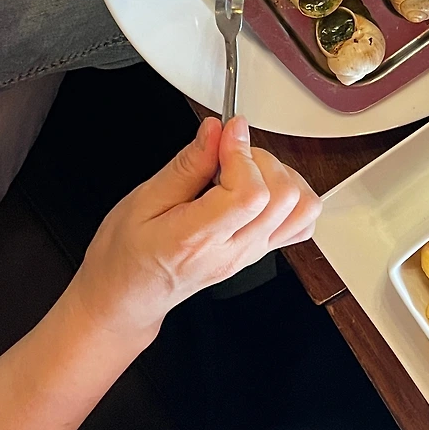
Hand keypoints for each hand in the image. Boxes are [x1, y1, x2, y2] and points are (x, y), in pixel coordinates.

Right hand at [70, 116, 319, 344]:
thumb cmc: (127, 255)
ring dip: (282, 176)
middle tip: (228, 153)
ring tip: (246, 171)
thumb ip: (186, 166)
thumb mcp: (142, 201)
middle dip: (260, 160)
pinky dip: (293, 198)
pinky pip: (300, 224)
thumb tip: (215, 132)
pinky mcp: (260, 252)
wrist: (126, 296)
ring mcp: (252, 254)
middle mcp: (233, 250)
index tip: (228, 133)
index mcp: (197, 238)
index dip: (244, 154)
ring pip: (302, 209)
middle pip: (282, 197)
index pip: (249, 194)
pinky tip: (262, 189)